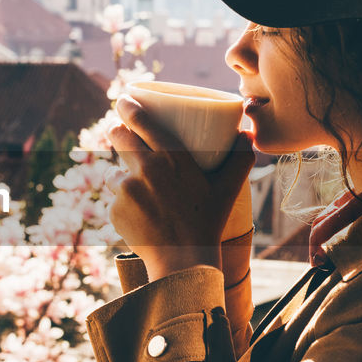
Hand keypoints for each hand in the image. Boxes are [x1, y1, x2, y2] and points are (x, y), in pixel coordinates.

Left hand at [107, 95, 256, 282]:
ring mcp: (126, 190)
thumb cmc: (208, 223)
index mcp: (170, 157)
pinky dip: (123, 204)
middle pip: (118, 137)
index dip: (127, 106)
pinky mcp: (114, 210)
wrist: (183, 262)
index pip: (139, 120)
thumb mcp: (228, 190)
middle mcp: (144, 168)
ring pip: (114, 172)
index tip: (123, 100)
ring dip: (121, 174)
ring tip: (137, 188)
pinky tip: (139, 215)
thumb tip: (248, 135)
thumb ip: (240, 160)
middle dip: (117, 132)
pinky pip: (114, 199)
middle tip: (121, 133)